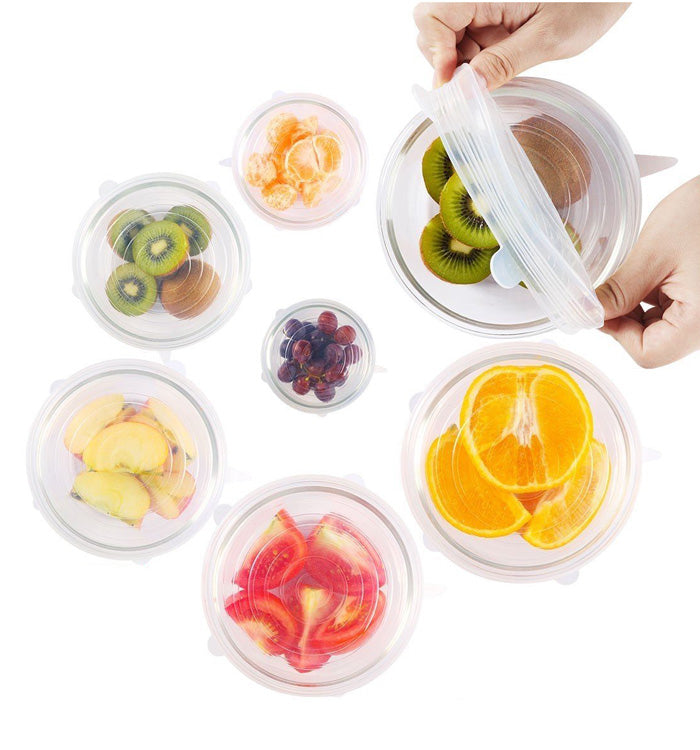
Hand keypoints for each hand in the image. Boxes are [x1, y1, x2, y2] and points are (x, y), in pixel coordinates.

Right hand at [414, 2, 628, 87]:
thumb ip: (504, 63)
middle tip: (477, 82)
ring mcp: (484, 10)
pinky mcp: (491, 21)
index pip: (432, 16)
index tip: (452, 81)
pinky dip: (475, 65)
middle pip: (433, 30)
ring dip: (461, 66)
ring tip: (495, 72)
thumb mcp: (549, 37)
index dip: (435, 51)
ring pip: (447, 41)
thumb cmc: (590, 2)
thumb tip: (465, 90)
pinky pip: (467, 45)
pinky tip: (498, 69)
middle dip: (445, 61)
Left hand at [596, 177, 699, 367]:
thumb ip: (619, 291)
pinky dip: (653, 297)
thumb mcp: (654, 253)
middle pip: (653, 344)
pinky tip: (652, 270)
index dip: (616, 333)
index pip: (647, 354)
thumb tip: (586, 312)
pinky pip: (672, 311)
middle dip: (625, 319)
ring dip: (638, 307)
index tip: (599, 307)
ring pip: (660, 329)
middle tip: (611, 288)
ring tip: (640, 271)